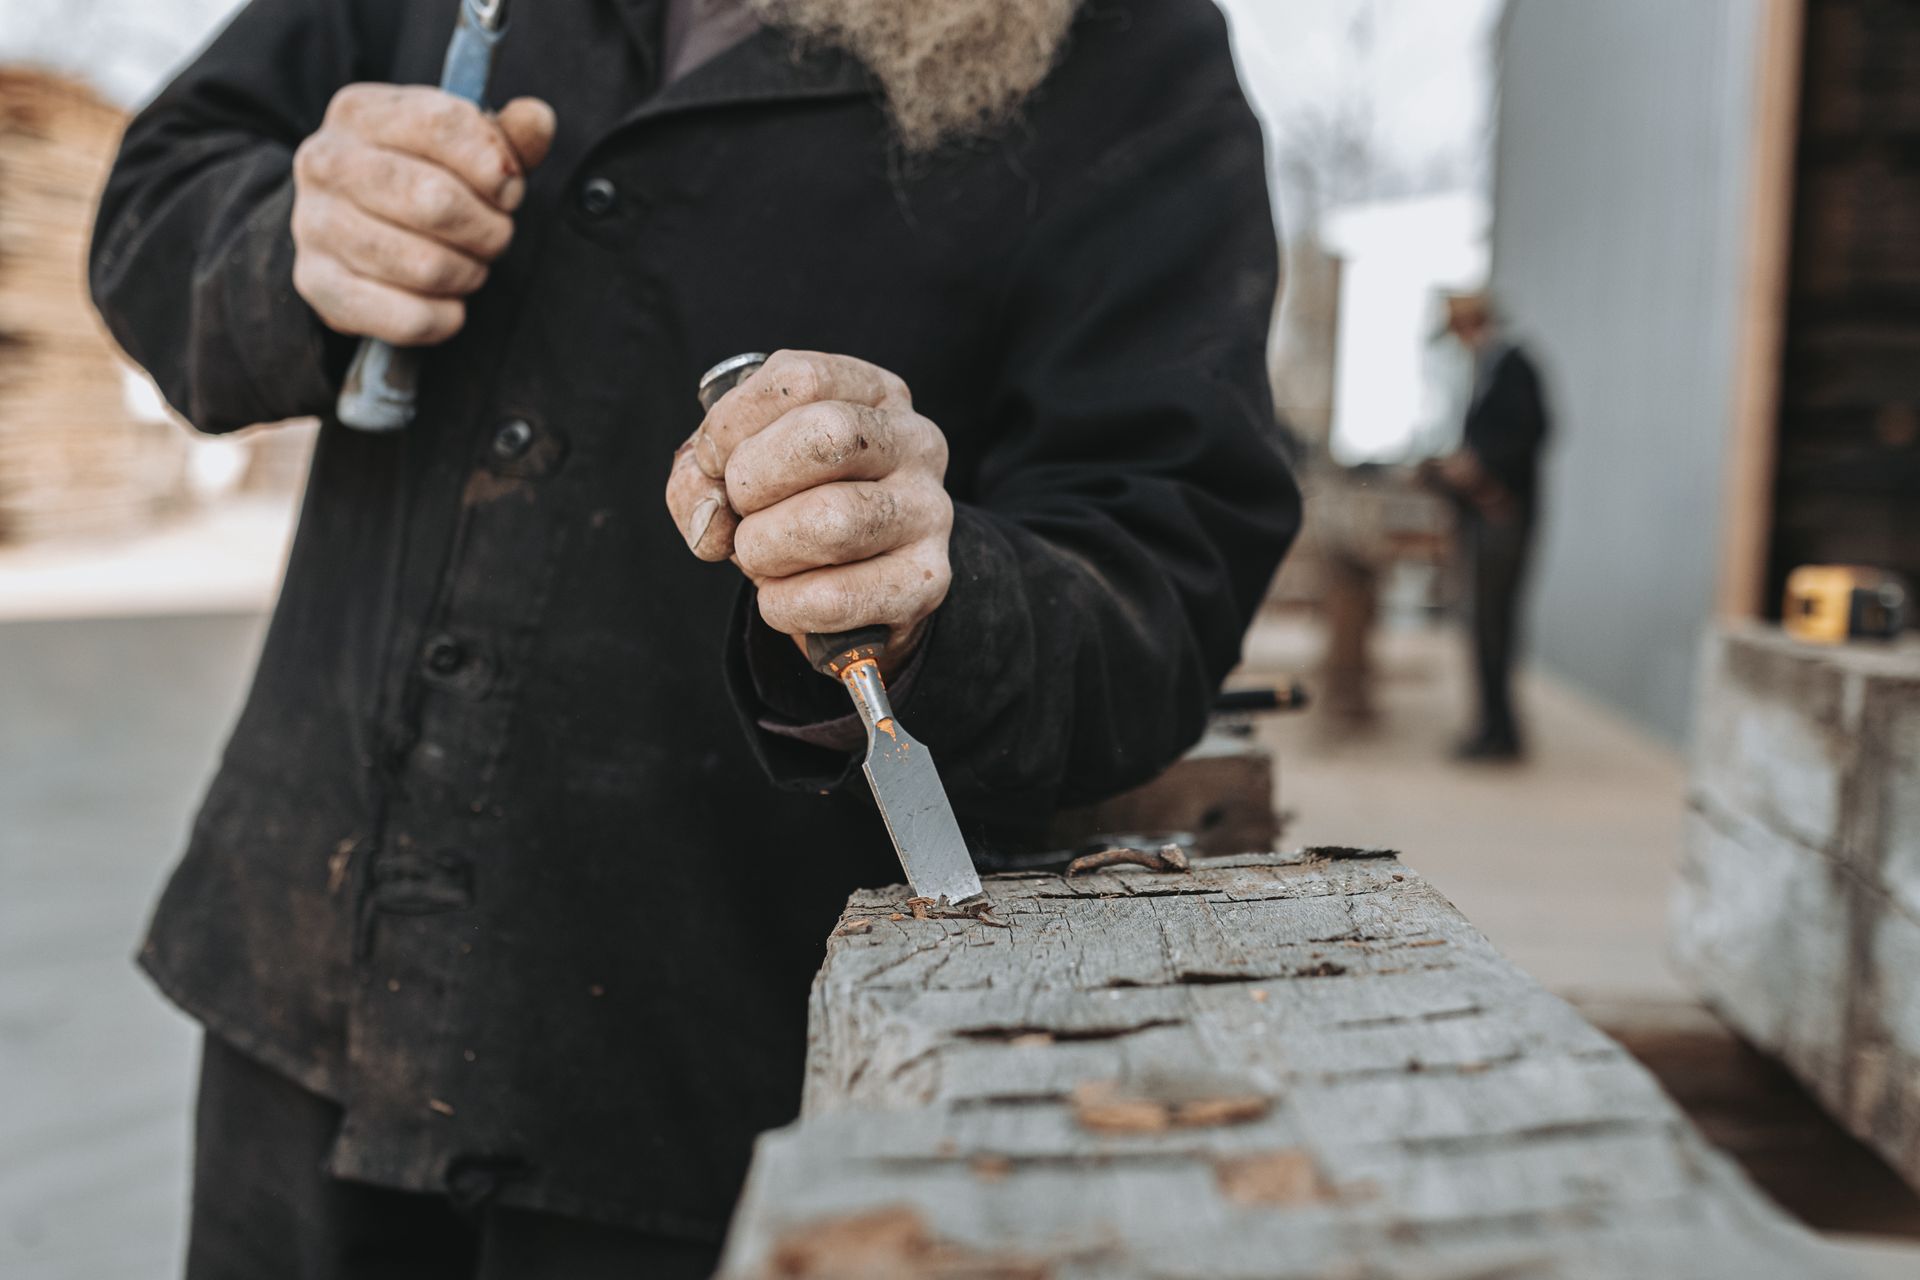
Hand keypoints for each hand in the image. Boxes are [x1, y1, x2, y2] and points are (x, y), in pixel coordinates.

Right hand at [292, 85, 556, 346]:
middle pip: (436, 200)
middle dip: (489, 227)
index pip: (443, 123)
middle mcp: (326, 163)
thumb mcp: (463, 148)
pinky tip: (445, 300)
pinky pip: (410, 318)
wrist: (347, 232)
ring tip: (466, 263)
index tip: (507, 188)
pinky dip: (446, 317)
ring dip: (469, 273)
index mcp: (360, 112)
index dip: (495, 164)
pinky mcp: (321, 287)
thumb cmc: (418, 180)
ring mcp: (315, 226)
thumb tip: (537, 120)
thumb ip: (508, 137)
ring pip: (428, 267)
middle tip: (492, 233)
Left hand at [665, 351, 953, 674]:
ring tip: (758, 556)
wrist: (849, 586)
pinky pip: (836, 597)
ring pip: (833, 521)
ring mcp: (929, 511)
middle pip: (827, 436)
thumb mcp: (734, 471)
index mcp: (874, 392)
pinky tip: (782, 595)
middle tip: (739, 510)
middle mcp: (916, 441)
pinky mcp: (925, 582)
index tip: (713, 460)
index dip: (733, 423)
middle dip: (753, 481)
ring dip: (763, 547)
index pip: (801, 378)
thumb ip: (700, 479)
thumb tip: (711, 517)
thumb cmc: (788, 507)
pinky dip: (782, 603)